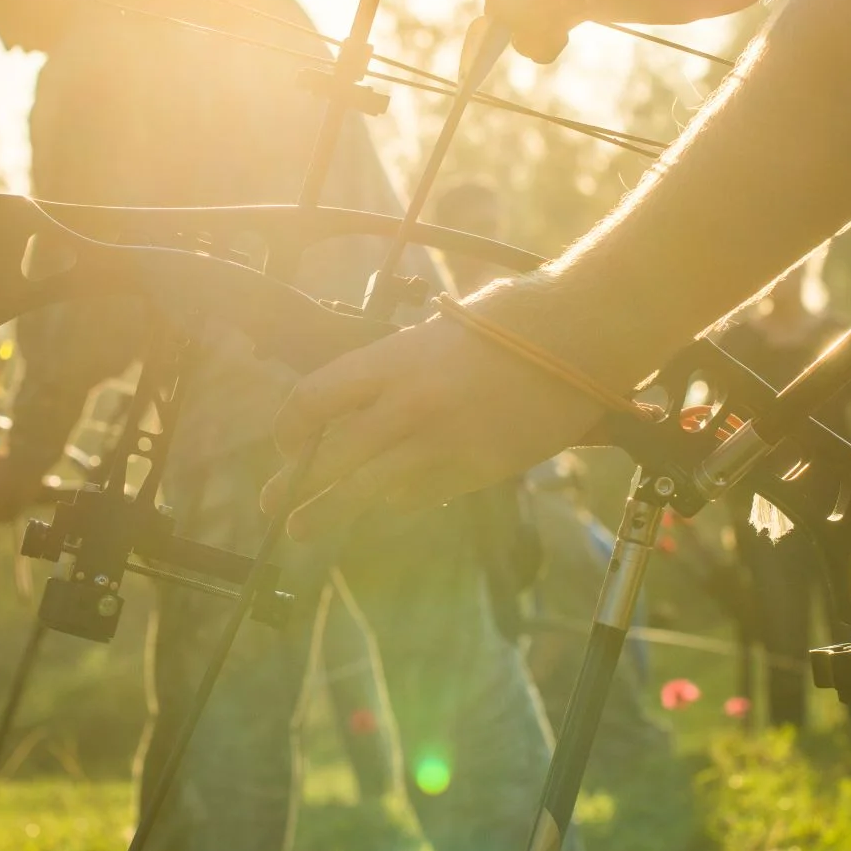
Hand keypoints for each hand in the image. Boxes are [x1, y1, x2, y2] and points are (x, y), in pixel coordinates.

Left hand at [259, 312, 605, 541]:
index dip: (291, 425)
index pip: (315, 399)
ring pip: (370, 490)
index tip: (286, 441)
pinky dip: (398, 503)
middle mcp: (408, 406)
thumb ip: (398, 371)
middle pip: (333, 459)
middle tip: (274, 506)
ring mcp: (443, 444)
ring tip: (305, 527)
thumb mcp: (435, 333)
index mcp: (392, 362)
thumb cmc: (509, 322)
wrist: (577, 336)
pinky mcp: (477, 471)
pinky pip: (422, 496)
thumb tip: (363, 404)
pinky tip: (384, 507)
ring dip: (333, 512)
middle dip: (295, 487)